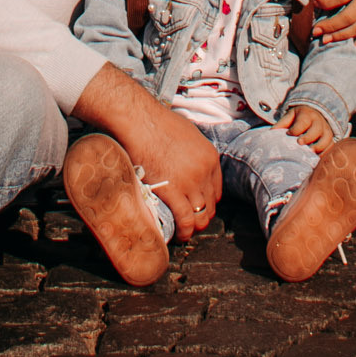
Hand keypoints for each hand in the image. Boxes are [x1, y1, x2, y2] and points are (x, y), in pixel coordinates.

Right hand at [71, 62, 221, 234]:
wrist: (139, 121)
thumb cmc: (157, 123)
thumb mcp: (187, 134)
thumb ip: (194, 152)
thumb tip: (188, 164)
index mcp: (210, 157)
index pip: (216, 191)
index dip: (207, 203)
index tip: (197, 207)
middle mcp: (204, 171)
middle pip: (210, 205)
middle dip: (201, 217)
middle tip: (189, 222)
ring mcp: (190, 182)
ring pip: (200, 216)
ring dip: (193, 227)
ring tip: (184, 232)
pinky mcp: (173, 190)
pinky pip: (185, 219)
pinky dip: (184, 231)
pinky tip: (178, 235)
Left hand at [281, 101, 335, 154]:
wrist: (315, 114)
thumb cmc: (299, 118)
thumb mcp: (290, 116)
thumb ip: (282, 124)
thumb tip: (270, 133)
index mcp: (307, 115)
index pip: (303, 121)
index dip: (296, 129)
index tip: (289, 134)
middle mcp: (318, 122)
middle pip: (316, 129)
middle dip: (308, 137)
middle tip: (300, 144)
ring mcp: (326, 131)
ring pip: (326, 139)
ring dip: (319, 147)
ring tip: (310, 153)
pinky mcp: (331, 140)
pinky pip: (331, 147)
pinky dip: (326, 153)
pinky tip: (318, 159)